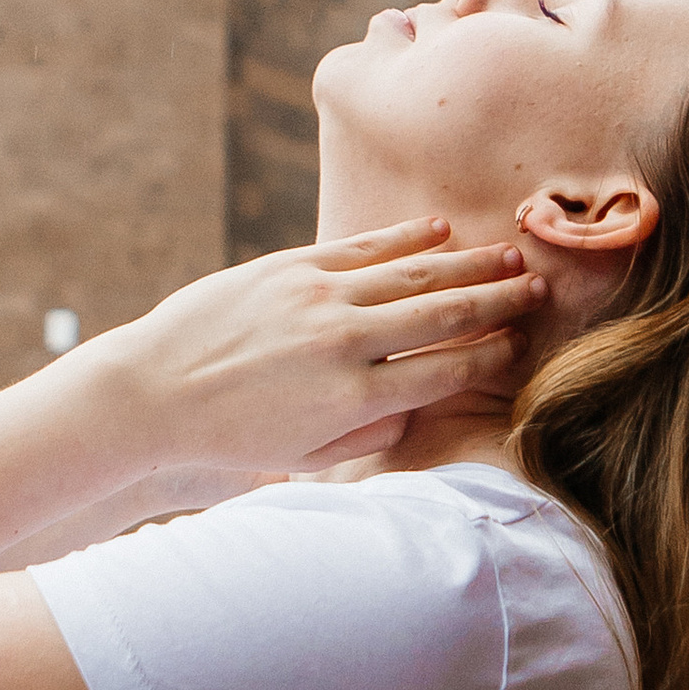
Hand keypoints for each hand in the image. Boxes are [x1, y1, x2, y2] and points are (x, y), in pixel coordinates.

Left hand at [107, 219, 545, 474]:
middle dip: (498, 302)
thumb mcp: (307, 458)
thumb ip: (370, 435)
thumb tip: (416, 405)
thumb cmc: (229, 439)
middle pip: (442, 315)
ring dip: (468, 265)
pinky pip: (362, 248)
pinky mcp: (287, 266)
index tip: (522, 346)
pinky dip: (405, 238)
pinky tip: (440, 231)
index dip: (491, 357)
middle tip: (538, 290)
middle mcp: (344, 343)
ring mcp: (316, 298)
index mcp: (354, 400)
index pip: (445, 371)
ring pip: (412, 275)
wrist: (149, 394)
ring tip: (509, 256)